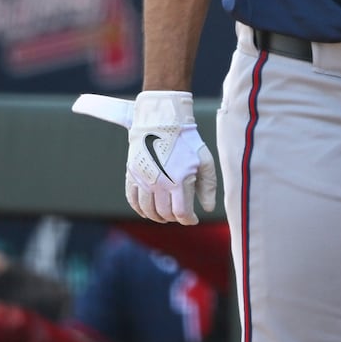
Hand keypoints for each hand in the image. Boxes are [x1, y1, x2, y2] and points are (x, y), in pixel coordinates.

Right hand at [72, 92, 217, 224]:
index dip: (189, 220)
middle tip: (181, 214)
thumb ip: (209, 186)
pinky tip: (148, 211)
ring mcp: (143, 181)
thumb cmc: (187, 141)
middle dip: (175, 217)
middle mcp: (159, 184)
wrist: (162, 121)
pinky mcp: (131, 175)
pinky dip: (140, 210)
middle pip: (165, 214)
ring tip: (166, 214)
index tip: (193, 219)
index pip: (181, 213)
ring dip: (157, 217)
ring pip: (148, 211)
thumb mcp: (204, 161)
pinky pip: (132, 201)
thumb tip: (207, 209)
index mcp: (178, 181)